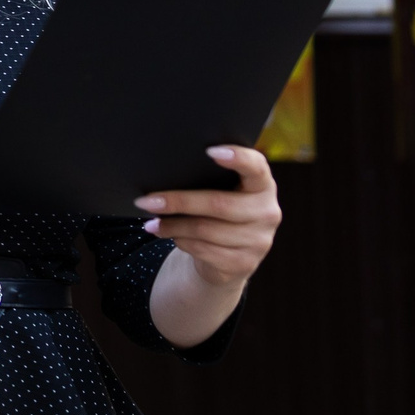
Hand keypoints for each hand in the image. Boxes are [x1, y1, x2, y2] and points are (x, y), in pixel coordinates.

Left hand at [137, 145, 281, 289]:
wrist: (229, 257)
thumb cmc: (219, 213)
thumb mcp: (222, 193)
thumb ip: (209, 180)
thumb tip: (164, 175)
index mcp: (263, 185)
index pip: (256, 167)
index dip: (237, 157)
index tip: (210, 150)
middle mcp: (267, 212)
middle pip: (218, 204)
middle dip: (178, 202)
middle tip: (147, 201)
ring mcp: (259, 241)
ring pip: (205, 230)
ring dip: (172, 226)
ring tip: (151, 223)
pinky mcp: (244, 263)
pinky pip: (204, 250)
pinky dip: (181, 241)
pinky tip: (168, 235)